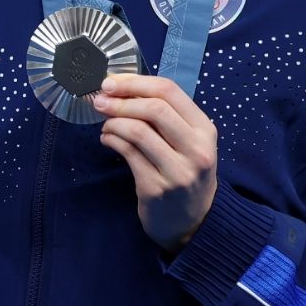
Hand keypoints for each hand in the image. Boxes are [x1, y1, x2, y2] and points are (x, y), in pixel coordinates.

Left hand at [92, 73, 217, 252]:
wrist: (192, 223)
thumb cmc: (186, 174)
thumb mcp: (189, 143)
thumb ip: (166, 117)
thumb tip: (122, 88)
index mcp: (205, 130)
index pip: (170, 92)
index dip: (135, 82)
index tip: (112, 82)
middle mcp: (196, 149)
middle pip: (155, 108)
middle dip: (121, 100)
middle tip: (100, 101)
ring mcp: (177, 171)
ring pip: (138, 130)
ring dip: (113, 122)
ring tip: (106, 125)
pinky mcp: (156, 189)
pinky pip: (128, 154)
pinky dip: (112, 140)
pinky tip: (108, 140)